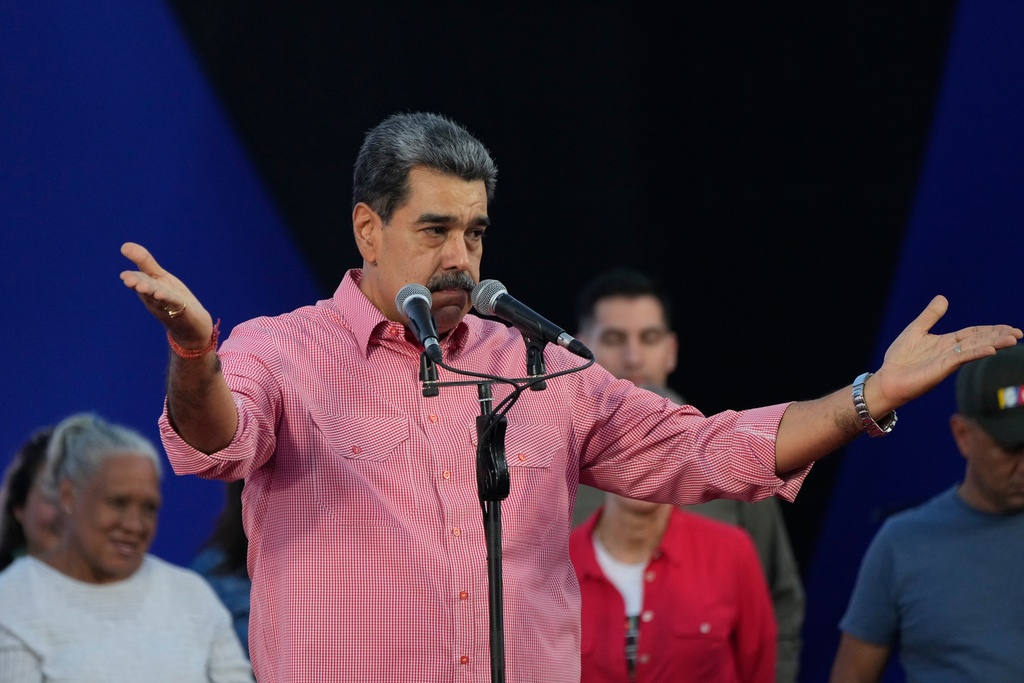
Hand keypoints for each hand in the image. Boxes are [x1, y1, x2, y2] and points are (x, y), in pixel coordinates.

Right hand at [120, 242, 213, 347]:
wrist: (192, 326)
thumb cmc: (173, 298)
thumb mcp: (160, 278)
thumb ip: (145, 262)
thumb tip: (124, 246)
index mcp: (149, 289)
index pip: (139, 281)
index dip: (132, 278)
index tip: (125, 276)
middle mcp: (155, 299)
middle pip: (147, 290)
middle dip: (139, 285)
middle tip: (130, 281)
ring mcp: (168, 307)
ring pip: (159, 299)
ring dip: (153, 293)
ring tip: (147, 288)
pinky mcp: (183, 312)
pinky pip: (176, 305)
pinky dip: (171, 300)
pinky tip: (168, 296)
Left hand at [870, 295, 1021, 410]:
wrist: (887, 379)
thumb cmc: (899, 358)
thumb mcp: (916, 330)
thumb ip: (930, 316)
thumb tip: (943, 297)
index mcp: (947, 342)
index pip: (974, 334)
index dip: (991, 330)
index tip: (1010, 328)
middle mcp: (951, 352)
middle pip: (979, 340)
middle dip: (999, 336)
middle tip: (1019, 334)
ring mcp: (947, 361)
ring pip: (974, 349)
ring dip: (994, 343)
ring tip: (1012, 339)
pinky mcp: (941, 369)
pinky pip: (961, 358)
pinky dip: (976, 352)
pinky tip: (990, 349)